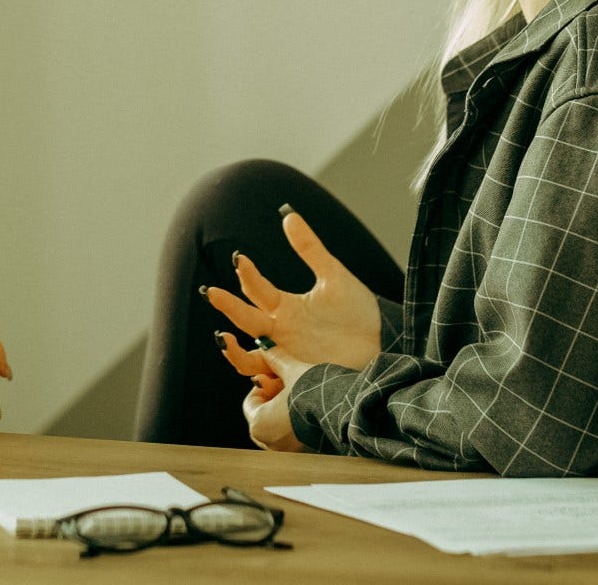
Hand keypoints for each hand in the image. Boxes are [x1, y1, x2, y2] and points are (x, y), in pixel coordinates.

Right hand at [205, 208, 381, 369]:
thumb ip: (310, 248)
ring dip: (234, 350)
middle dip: (228, 306)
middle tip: (213, 293)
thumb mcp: (334, 275)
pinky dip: (260, 381)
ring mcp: (288, 356)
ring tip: (224, 339)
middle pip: (246, 319)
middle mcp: (280, 331)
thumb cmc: (359, 310)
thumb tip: (287, 215)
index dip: (247, 274)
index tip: (240, 259)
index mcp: (286, 307)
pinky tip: (256, 376)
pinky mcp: (299, 378)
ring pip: (249, 356)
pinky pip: (272, 382)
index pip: (257, 289)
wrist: (384, 342)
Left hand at [241, 341, 309, 452]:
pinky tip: (309, 407)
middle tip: (288, 384)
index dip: (264, 385)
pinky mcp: (305, 451)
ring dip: (284, 409)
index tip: (276, 377)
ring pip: (278, 425)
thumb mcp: (292, 371)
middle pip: (264, 415)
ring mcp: (288, 451)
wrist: (348, 411)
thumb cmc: (315, 394)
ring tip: (300, 394)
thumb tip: (265, 346)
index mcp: (259, 426)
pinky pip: (292, 435)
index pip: (250, 403)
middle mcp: (271, 443)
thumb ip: (276, 359)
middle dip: (274, 398)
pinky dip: (296, 422)